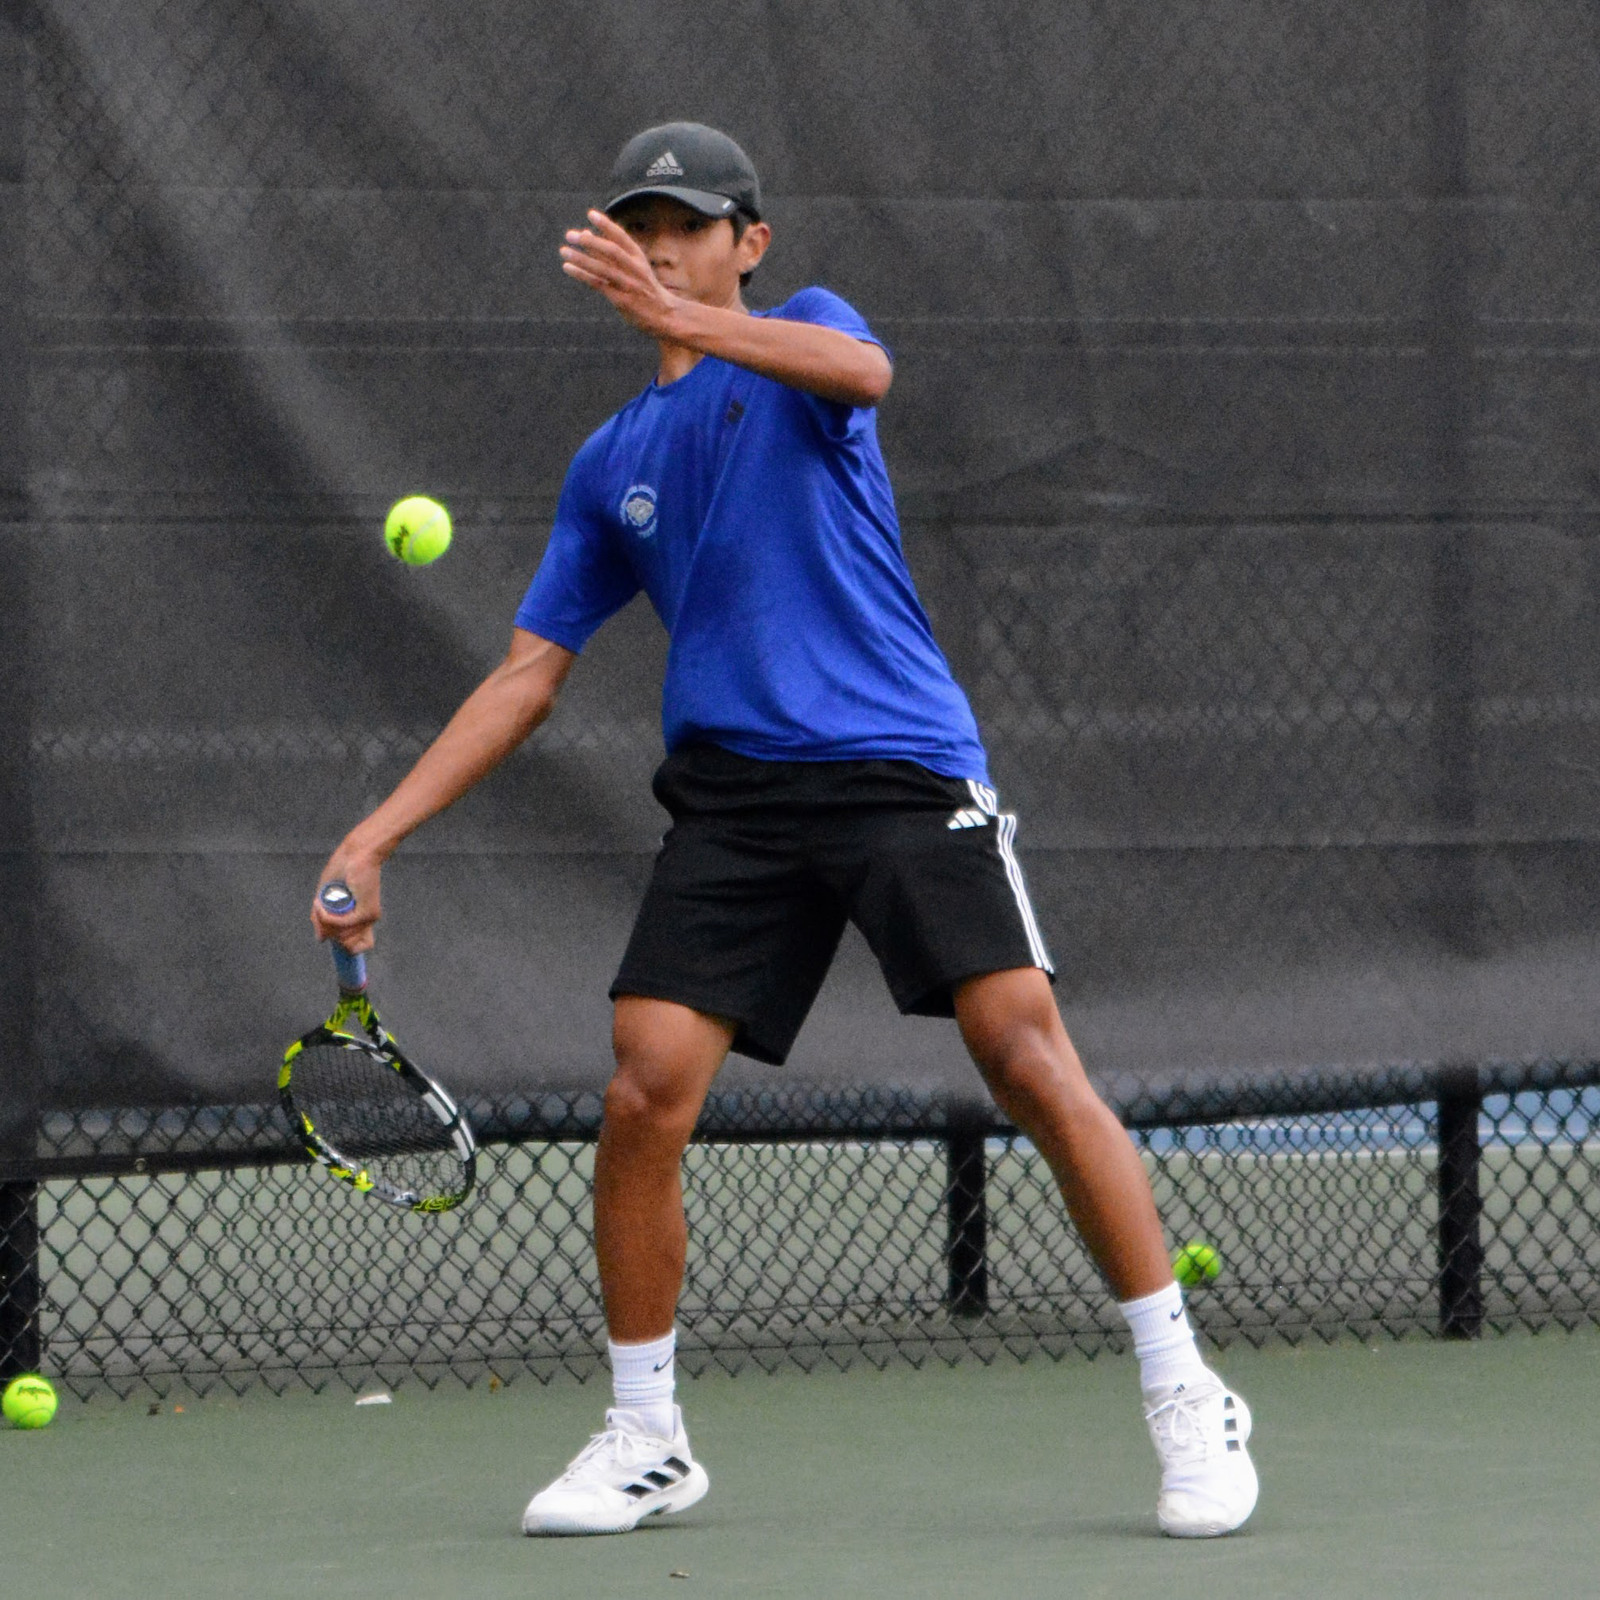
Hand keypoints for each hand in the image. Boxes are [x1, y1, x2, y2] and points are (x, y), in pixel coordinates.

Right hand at [310, 848, 382, 954]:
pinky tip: (319, 903)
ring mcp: (368, 917)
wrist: (356, 853)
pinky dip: (325, 916)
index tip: (329, 932)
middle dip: (327, 932)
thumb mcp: (326, 898)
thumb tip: (321, 939)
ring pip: (340, 936)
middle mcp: (367, 921)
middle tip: (320, 913)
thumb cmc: (342, 871)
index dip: (342, 945)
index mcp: (361, 919)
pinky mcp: (366, 911)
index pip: (358, 947)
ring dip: (323, 922)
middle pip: (344, 945)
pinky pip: (340, 924)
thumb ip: (323, 919)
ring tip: (319, 904)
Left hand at [559, 210, 682, 338]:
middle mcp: (635, 269)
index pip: (622, 238)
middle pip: (611, 251)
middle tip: (571, 235)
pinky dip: (582, 275)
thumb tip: (585, 233)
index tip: (591, 214)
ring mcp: (628, 285)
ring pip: (603, 268)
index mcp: (639, 258)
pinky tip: (568, 268)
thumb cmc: (645, 289)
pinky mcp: (621, 300)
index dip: (606, 226)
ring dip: (582, 259)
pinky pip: (598, 284)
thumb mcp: (634, 267)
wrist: (665, 315)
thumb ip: (611, 253)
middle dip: (591, 242)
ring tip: (564, 251)